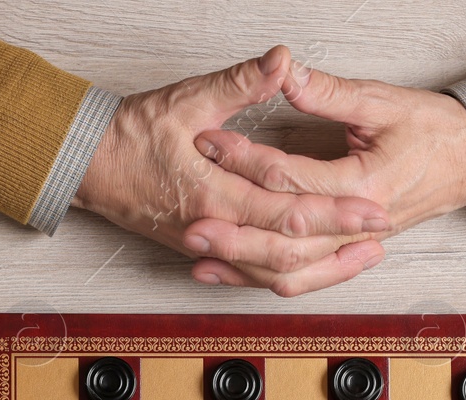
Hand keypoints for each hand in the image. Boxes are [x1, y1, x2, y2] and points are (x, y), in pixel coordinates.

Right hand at [73, 47, 388, 296]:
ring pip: (271, 272)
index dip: (334, 212)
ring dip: (319, 267)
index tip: (372, 209)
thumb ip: (239, 84)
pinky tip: (313, 267)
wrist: (84, 166)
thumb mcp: (187, 100)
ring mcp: (207, 245)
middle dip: (338, 245)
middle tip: (381, 236)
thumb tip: (281, 61)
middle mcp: (213, 230)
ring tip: (360, 256)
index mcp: (213, 196)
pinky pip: (250, 272)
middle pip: (289, 251)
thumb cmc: (128, 135)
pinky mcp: (203, 248)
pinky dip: (286, 272)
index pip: (287, 211)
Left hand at [186, 66, 465, 288]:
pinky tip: (233, 275)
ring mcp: (353, 244)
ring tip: (200, 258)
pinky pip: (305, 278)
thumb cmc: (435, 131)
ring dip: (243, 267)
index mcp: (364, 185)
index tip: (207, 141)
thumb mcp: (382, 101)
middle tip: (190, 222)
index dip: (243, 159)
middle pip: (283, 239)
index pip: (290, 178)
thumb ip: (328, 93)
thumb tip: (284, 71)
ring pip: (291, 270)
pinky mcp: (349, 252)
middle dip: (233, 233)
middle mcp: (357, 224)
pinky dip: (265, 280)